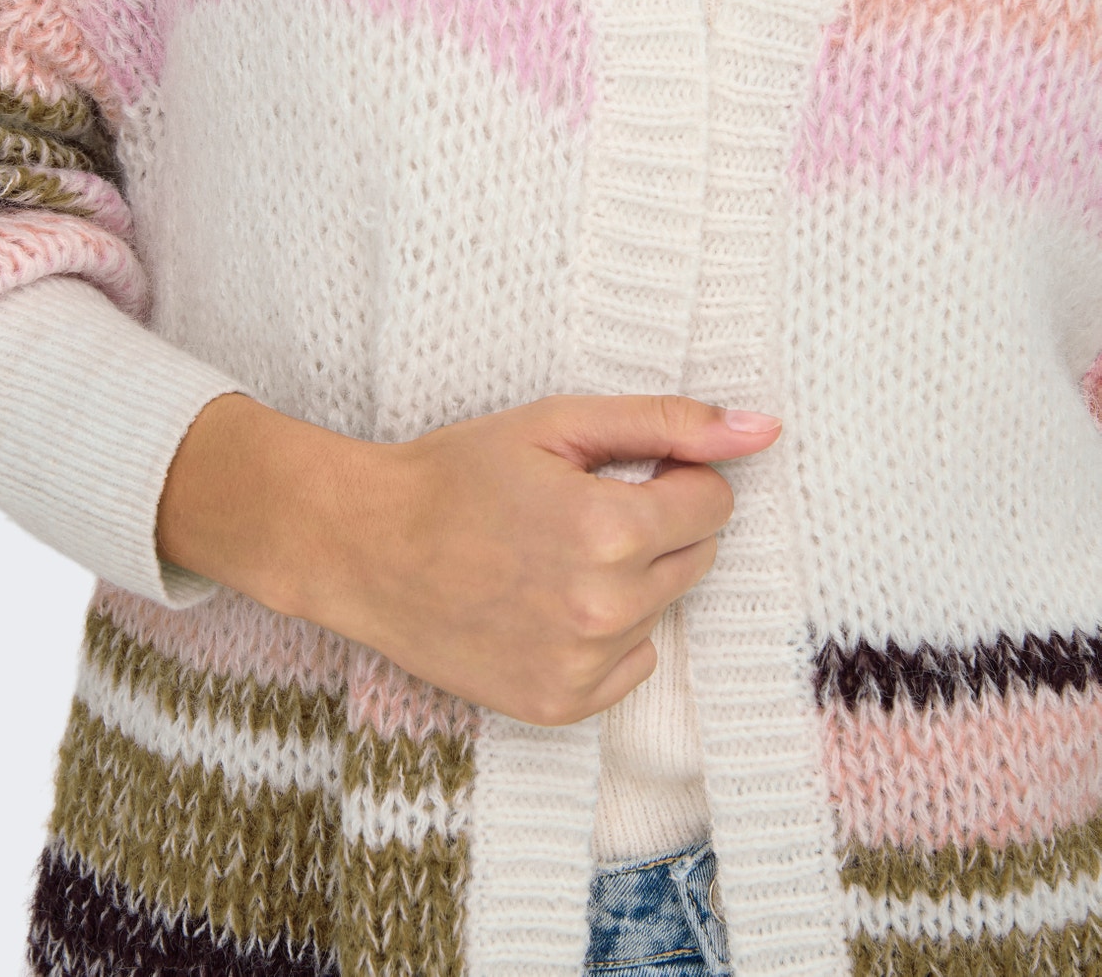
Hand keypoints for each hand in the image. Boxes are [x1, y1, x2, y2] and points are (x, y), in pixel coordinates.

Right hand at [157, 390, 780, 724]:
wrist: (365, 548)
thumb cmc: (457, 473)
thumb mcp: (558, 424)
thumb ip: (666, 422)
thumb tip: (764, 428)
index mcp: (612, 529)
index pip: (715, 501)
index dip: (675, 474)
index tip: (622, 469)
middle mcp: (607, 608)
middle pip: (698, 556)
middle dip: (656, 525)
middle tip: (578, 508)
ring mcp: (583, 666)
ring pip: (662, 607)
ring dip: (628, 578)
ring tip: (550, 554)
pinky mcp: (560, 707)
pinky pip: (631, 664)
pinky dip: (605, 633)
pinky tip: (544, 603)